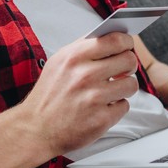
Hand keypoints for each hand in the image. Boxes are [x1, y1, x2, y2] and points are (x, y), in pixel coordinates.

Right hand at [18, 32, 138, 155]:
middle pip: (129, 60)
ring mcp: (94, 98)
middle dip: (128, 66)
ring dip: (124, 88)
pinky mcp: (101, 119)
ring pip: (131, 84)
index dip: (126, 42)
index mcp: (75, 57)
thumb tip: (112, 37)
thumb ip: (84, 48)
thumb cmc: (49, 95)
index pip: (115, 40)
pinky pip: (124, 106)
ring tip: (111, 91)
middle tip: (122, 71)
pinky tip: (102, 108)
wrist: (36, 130)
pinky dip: (116, 108)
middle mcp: (85, 75)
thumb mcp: (59, 62)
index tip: (127, 47)